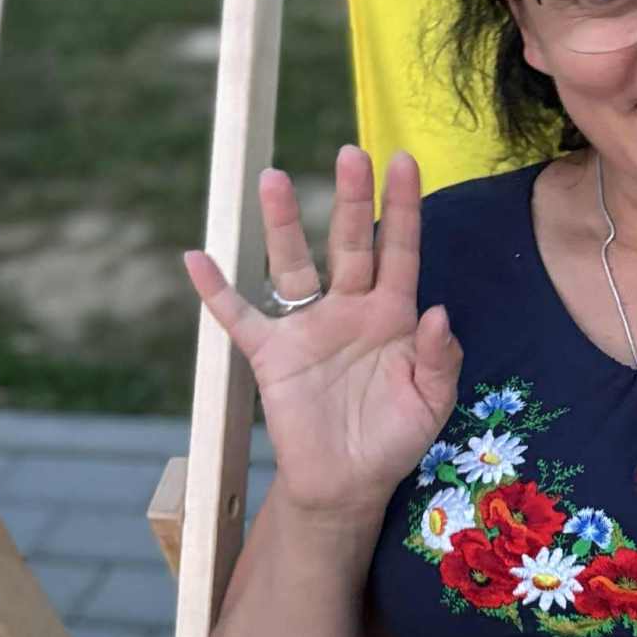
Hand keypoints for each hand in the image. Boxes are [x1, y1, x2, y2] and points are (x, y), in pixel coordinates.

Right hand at [184, 147, 461, 519]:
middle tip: (352, 152)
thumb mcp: (431, 401)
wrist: (349, 484)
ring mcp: (308, 327)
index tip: (405, 161)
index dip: (402, 208)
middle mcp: (350, 309)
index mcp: (394, 314)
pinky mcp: (270, 355)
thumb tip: (437, 312)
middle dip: (351, 198)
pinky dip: (216, 290)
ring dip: (281, 223)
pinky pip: (238, 317)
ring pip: (292, 263)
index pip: (400, 249)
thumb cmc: (395, 438)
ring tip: (273, 177)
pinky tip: (196, 258)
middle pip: (349, 242)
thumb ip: (440, 358)